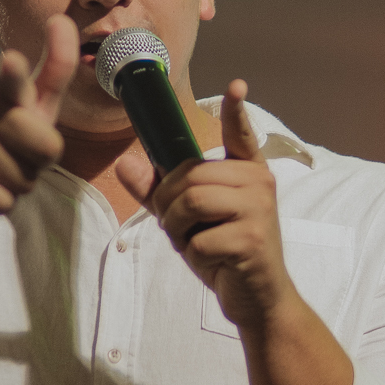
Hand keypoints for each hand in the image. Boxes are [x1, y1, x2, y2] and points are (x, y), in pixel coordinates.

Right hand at [0, 14, 78, 230]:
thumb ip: (52, 70)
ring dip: (18, 183)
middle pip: (47, 147)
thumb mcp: (27, 104)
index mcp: (3, 95)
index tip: (13, 61)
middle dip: (41, 160)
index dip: (14, 74)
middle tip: (19, 153)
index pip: (11, 82)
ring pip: (26, 180)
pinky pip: (4, 201)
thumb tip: (63, 19)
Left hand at [117, 80, 294, 330]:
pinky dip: (195, 255)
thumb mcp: (188, 220)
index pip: (241, 134)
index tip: (236, 86)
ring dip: (178, 229)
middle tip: (183, 229)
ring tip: (196, 242)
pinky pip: (199, 239)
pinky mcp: (252, 239)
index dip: (236, 111)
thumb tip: (125, 163)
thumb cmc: (225, 252)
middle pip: (189, 177)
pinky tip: (216, 262)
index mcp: (246, 173)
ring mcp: (258, 209)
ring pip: (191, 202)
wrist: (258, 299)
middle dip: (170, 206)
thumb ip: (157, 191)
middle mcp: (259, 184)